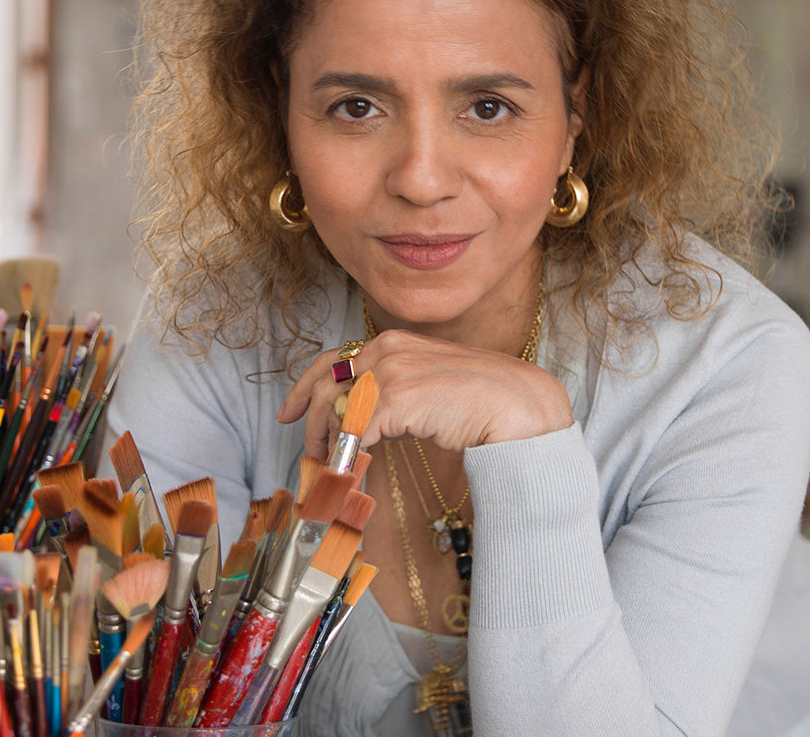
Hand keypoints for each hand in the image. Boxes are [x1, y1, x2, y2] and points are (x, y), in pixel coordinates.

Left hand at [276, 329, 573, 458]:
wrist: (520, 404)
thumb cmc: (484, 398)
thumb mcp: (431, 382)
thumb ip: (397, 389)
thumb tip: (364, 417)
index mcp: (396, 341)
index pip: (334, 358)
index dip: (304, 385)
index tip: (290, 411)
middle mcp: (388, 348)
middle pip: (325, 383)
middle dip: (308, 421)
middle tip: (309, 451)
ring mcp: (391, 372)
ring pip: (334, 408)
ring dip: (328, 442)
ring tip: (334, 466)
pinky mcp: (397, 399)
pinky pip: (354, 429)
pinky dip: (348, 453)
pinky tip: (356, 469)